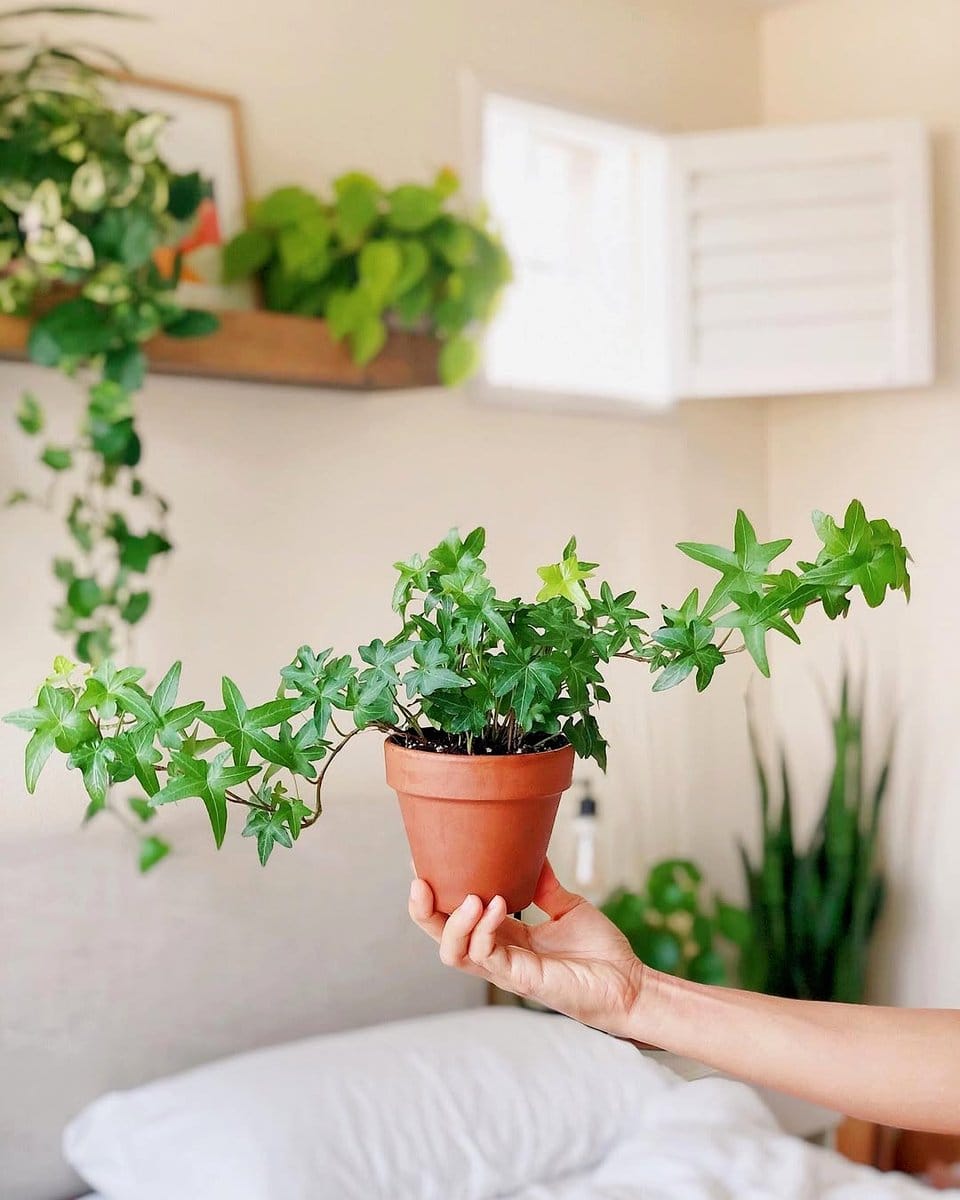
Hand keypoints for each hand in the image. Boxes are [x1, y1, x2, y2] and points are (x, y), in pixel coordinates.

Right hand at [408, 860, 646, 1038]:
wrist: (630, 984)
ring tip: (469, 895)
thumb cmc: (600, 953)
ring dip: (453, 922)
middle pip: (442, 938)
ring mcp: (506, 970)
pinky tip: (497, 905)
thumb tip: (532, 849)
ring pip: (454, 952)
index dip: (435, 894)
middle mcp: (497, 954)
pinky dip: (485, 929)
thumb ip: (544, 884)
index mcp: (504, 936)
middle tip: (421, 879)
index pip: (455, 917)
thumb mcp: (567, 906)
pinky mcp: (521, 980)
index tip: (424, 861)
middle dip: (423, 912)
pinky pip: (487, 956)